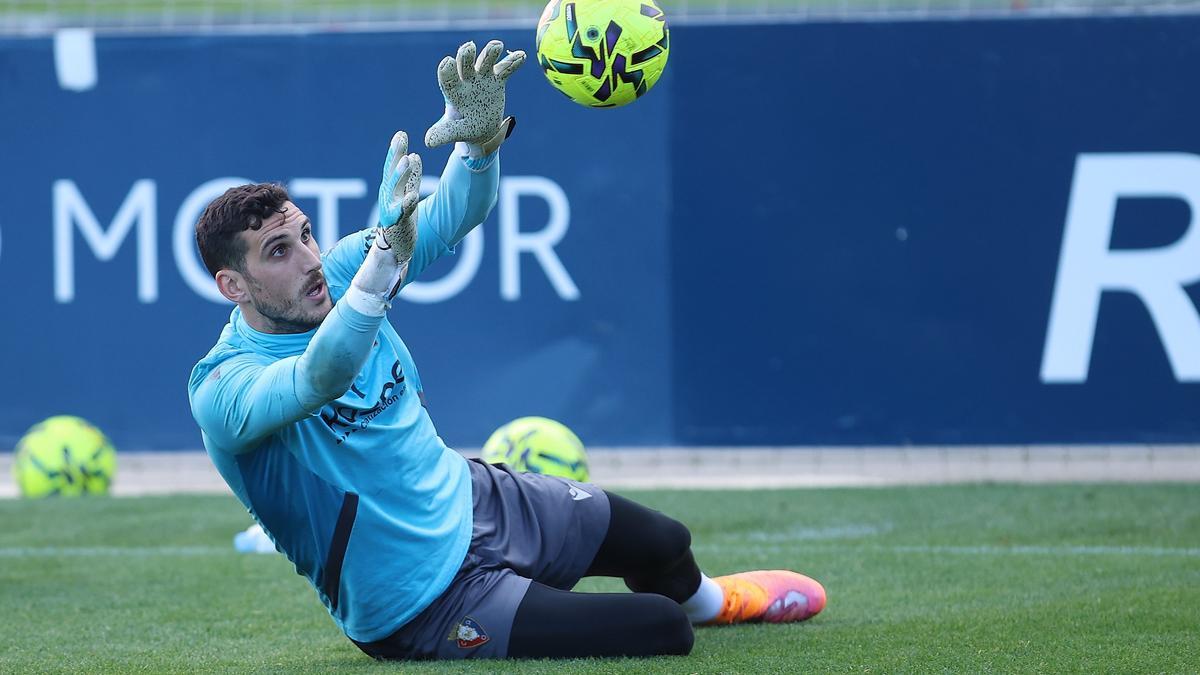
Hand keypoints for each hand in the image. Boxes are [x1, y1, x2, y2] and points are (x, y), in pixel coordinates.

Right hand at [376, 130, 421, 266]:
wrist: (396, 248)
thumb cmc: (402, 219)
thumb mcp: (408, 194)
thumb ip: (412, 177)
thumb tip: (415, 156)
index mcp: (390, 189)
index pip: (392, 166)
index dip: (395, 150)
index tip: (401, 134)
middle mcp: (388, 196)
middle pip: (392, 172)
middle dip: (396, 155)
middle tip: (401, 139)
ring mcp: (392, 209)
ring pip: (396, 188)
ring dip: (401, 173)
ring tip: (408, 159)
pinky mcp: (398, 222)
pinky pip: (403, 211)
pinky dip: (407, 202)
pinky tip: (414, 194)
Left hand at [425, 39, 525, 157]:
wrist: (482, 129)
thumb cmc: (464, 129)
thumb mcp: (455, 132)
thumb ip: (444, 133)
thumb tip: (428, 142)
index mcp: (454, 92)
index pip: (448, 79)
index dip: (447, 71)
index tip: (447, 62)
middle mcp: (466, 81)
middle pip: (465, 65)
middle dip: (466, 56)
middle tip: (468, 47)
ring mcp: (482, 79)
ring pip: (485, 62)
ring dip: (490, 53)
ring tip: (497, 46)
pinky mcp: (497, 81)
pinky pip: (506, 69)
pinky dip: (513, 63)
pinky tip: (522, 56)